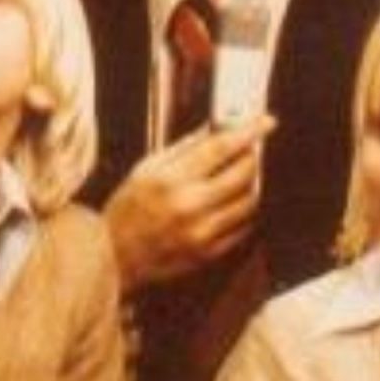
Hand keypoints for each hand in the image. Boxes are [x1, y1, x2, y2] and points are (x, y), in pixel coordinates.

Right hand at [105, 115, 275, 291]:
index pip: (221, 147)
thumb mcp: (147, 168)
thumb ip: (186, 147)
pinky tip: (235, 202)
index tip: (267, 122)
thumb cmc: (127, 208)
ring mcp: (201, 233)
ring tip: (244, 176)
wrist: (112, 258)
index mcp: (170, 179)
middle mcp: (189, 206)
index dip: (250, 131)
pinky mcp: (208, 254)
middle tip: (253, 150)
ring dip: (253, 184)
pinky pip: (244, 227)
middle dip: (254, 156)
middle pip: (243, 173)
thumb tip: (219, 127)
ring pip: (249, 201)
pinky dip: (245, 211)